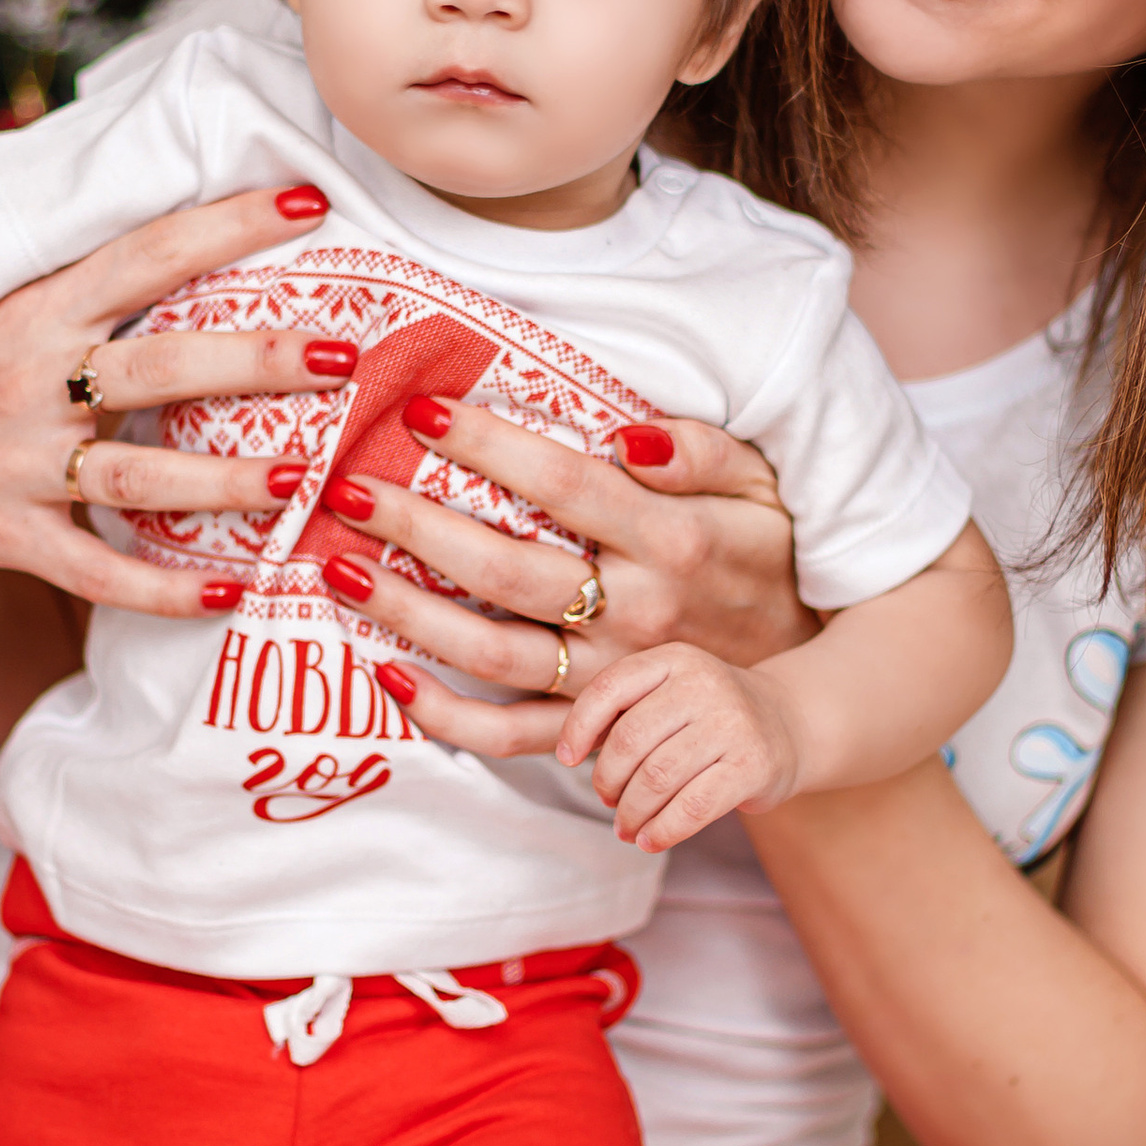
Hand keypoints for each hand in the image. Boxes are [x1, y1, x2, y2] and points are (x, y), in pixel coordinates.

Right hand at [0, 183, 365, 624]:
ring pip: (139, 471)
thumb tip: (170, 219)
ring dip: (226, 480)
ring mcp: (17, 461)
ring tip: (305, 479)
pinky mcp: (2, 533)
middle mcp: (30, 378)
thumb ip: (69, 274)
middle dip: (258, 362)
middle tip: (345, 355)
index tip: (308, 203)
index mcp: (32, 309)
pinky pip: (92, 569)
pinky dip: (159, 586)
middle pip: (162, 363)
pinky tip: (226, 590)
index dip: (225, 225)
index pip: (144, 254)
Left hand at [311, 397, 808, 764]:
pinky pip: (511, 735)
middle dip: (420, 526)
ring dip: (409, 613)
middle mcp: (636, 613)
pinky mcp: (595, 726)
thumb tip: (625, 432)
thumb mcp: (762, 485)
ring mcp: (609, 679)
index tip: (420, 409)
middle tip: (347, 486)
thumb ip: (700, 451)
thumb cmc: (767, 555)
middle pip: (509, 569)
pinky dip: (446, 716)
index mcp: (673, 541)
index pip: (565, 483)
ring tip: (337, 568)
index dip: (489, 445)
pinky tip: (386, 675)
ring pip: (493, 652)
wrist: (808, 672)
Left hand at [551, 645, 801, 852]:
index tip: (568, 759)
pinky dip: (662, 830)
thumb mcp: (672, 691)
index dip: (579, 727)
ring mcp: (732, 723)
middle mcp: (703, 684)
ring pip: (657, 779)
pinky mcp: (753, 765)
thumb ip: (627, 709)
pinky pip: (692, 807)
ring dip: (631, 812)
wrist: (791, 722)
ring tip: (625, 826)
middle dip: (608, 780)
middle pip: (629, 741)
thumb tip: (573, 752)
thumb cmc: (711, 715)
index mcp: (674, 659)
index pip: (610, 688)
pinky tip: (649, 840)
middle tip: (608, 800)